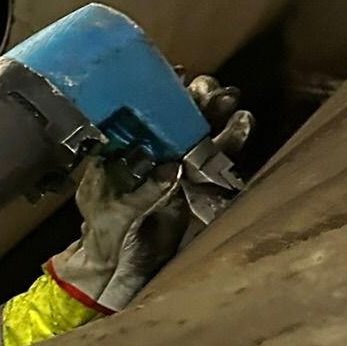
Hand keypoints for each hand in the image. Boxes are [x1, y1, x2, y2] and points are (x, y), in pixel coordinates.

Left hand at [50, 77, 252, 313]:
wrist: (116, 269)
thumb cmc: (105, 236)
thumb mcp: (114, 213)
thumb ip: (143, 193)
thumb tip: (173, 169)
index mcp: (121, 149)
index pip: (143, 112)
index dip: (161, 93)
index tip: (178, 76)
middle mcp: (148, 152)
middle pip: (176, 117)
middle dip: (196, 100)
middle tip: (210, 89)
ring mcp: (172, 166)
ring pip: (199, 133)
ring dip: (216, 116)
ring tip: (231, 104)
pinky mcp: (193, 185)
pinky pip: (214, 159)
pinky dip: (229, 141)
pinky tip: (242, 124)